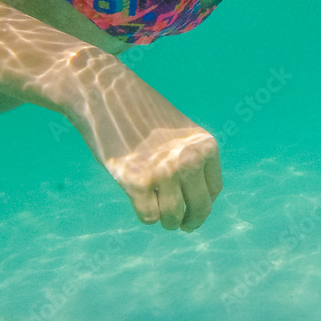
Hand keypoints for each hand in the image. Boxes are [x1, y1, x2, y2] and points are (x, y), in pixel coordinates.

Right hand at [104, 124, 221, 230]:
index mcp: (205, 147)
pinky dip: (147, 216)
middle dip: (191, 222)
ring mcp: (164, 172)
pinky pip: (149, 216)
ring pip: (173, 217)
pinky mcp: (137, 182)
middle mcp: (190, 160)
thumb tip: (195, 200)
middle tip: (183, 226)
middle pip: (200, 208)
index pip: (214, 190)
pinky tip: (141, 203)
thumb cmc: (142, 114)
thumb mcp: (180, 132)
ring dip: (168, 222)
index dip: (204, 205)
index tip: (194, 210)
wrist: (106, 94)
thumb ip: (192, 159)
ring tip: (162, 217)